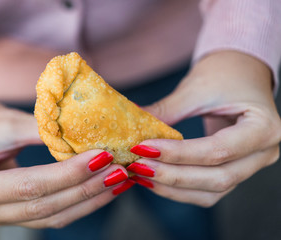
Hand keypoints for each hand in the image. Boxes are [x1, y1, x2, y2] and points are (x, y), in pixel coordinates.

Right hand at [0, 101, 128, 227]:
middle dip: (86, 189)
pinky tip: (100, 190)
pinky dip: (78, 203)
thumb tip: (85, 136)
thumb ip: (43, 131)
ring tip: (117, 182)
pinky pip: (50, 215)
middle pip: (44, 206)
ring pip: (51, 216)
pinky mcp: (12, 215)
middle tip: (118, 171)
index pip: (29, 186)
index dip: (69, 174)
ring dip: (88, 200)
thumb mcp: (5, 122)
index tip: (101, 157)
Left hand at [127, 51, 280, 206]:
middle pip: (217, 178)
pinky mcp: (235, 170)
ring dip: (173, 187)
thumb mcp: (195, 89)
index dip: (178, 154)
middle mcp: (264, 153)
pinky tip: (154, 179)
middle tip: (138, 166)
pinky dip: (180, 188)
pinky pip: (207, 190)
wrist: (241, 71)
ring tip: (141, 175)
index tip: (143, 148)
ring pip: (212, 191)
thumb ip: (165, 111)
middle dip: (172, 175)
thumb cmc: (224, 73)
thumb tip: (131, 123)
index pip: (217, 151)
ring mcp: (251, 165)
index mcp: (263, 128)